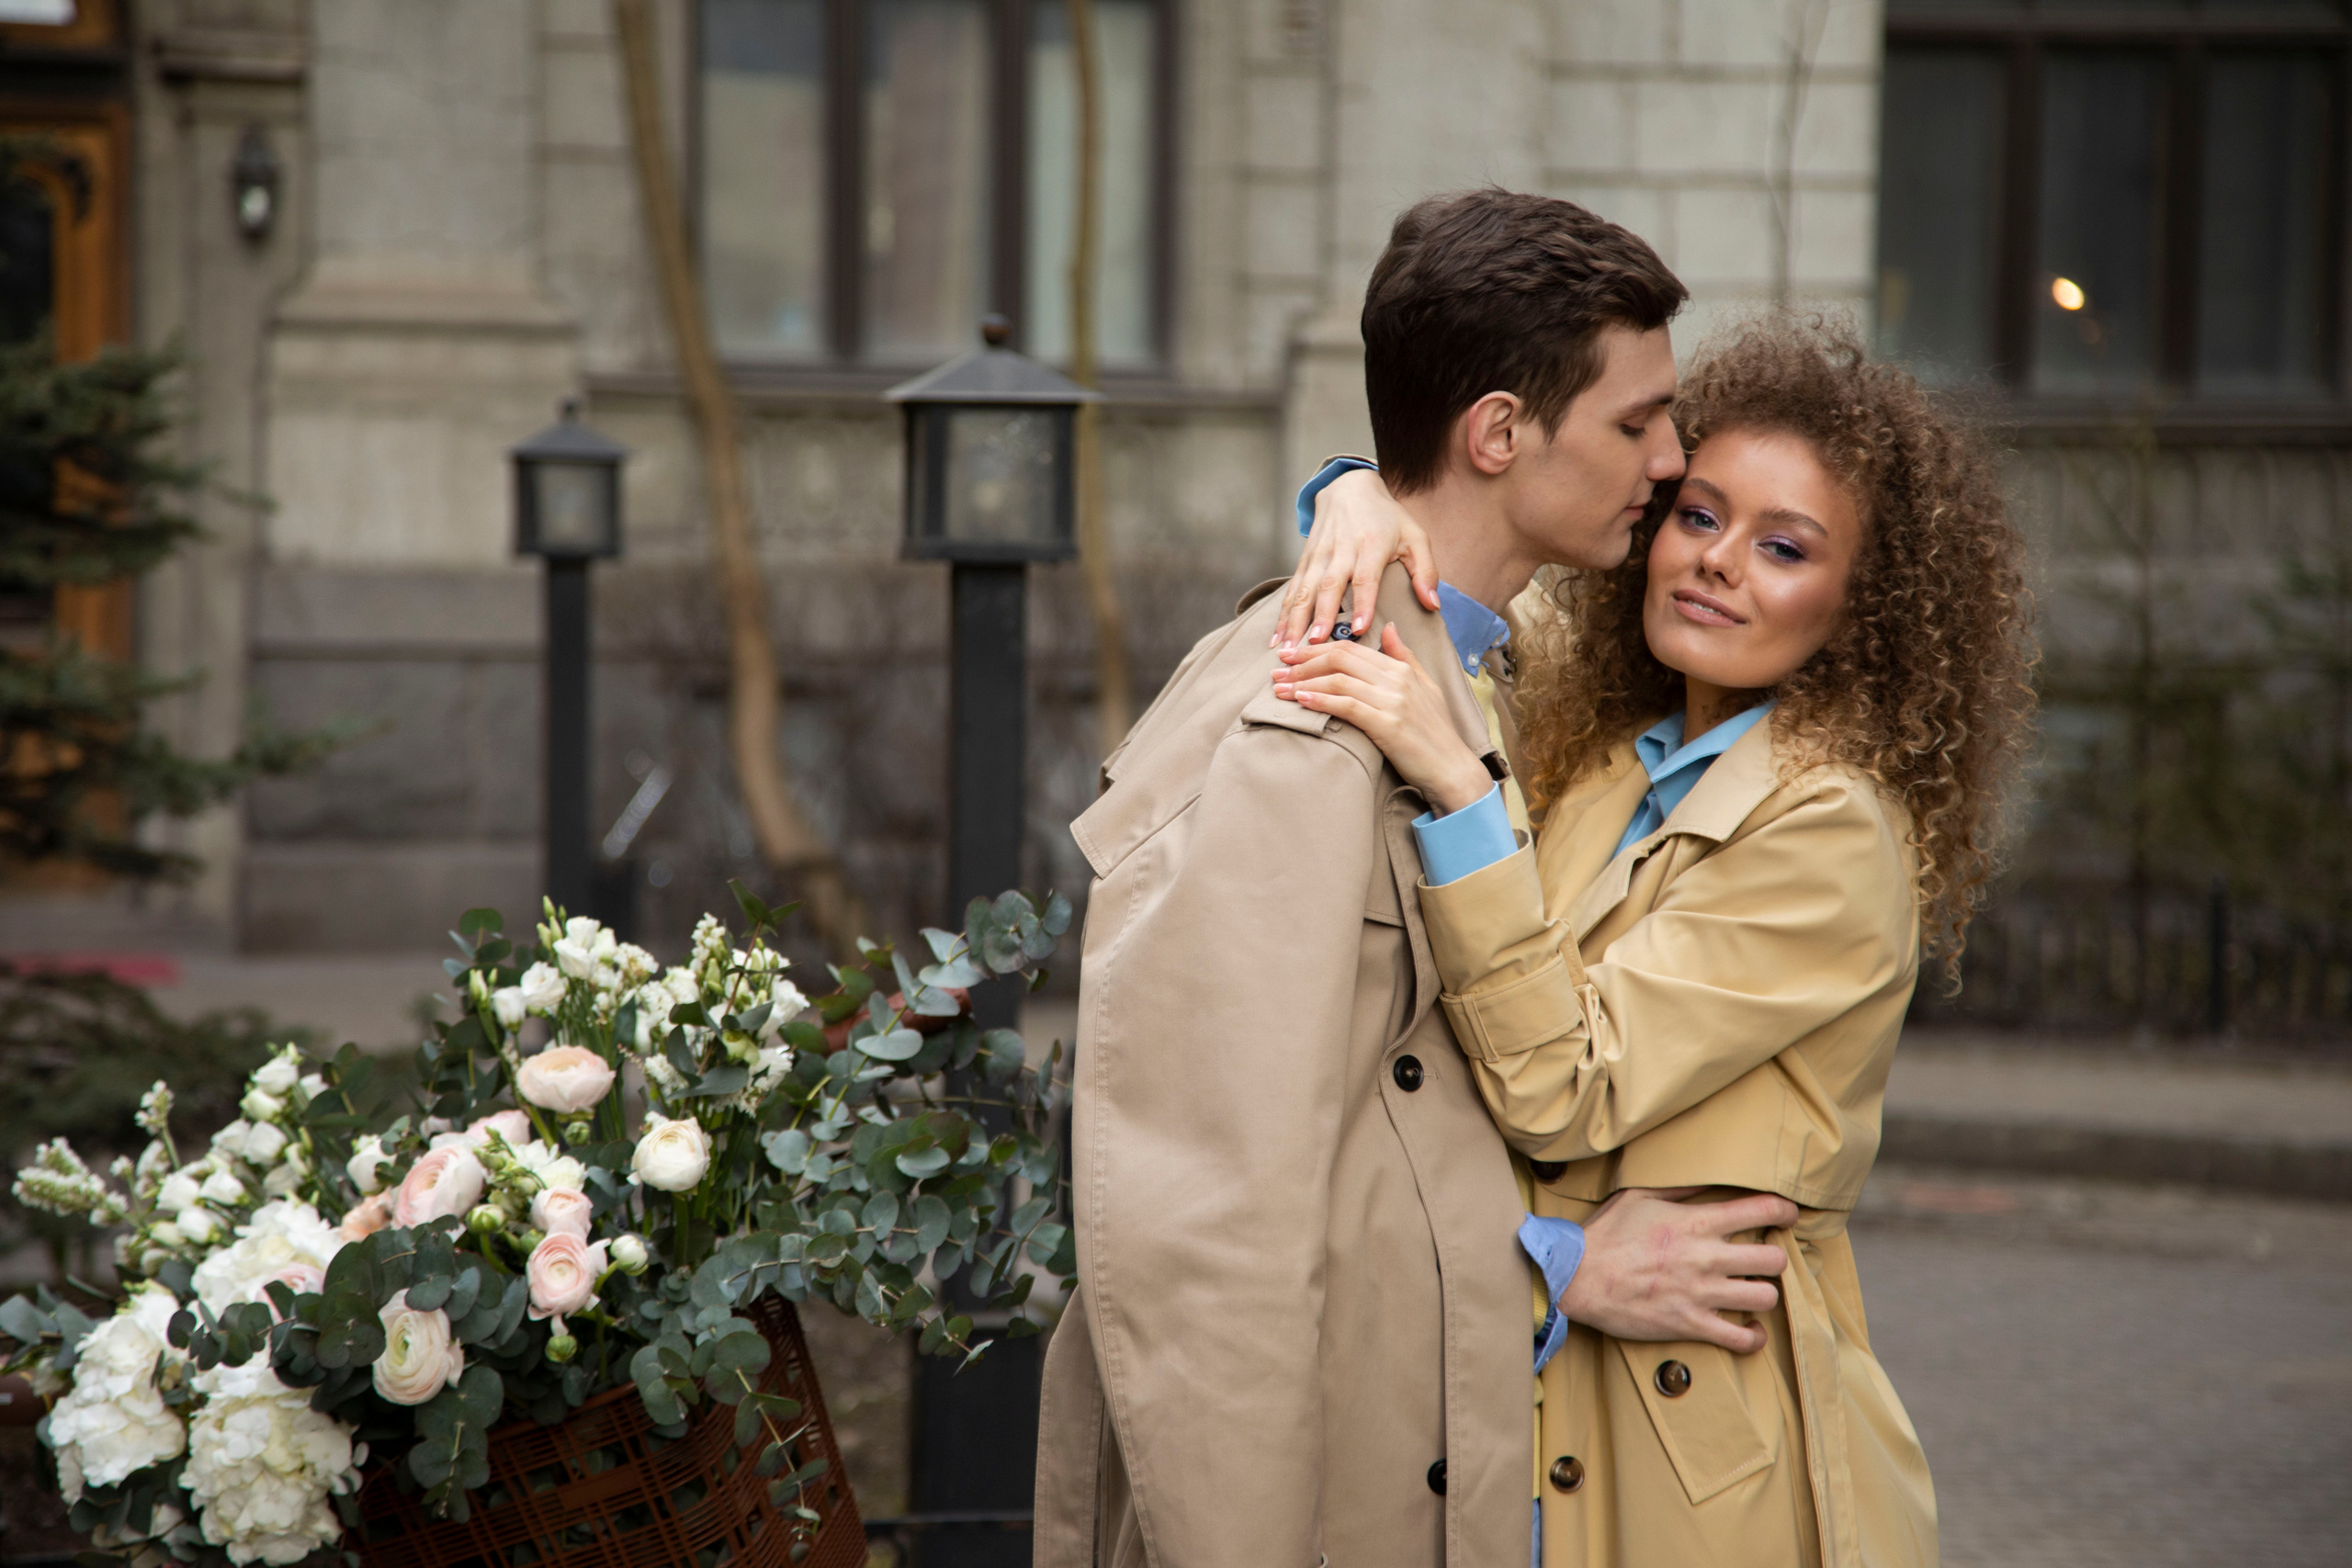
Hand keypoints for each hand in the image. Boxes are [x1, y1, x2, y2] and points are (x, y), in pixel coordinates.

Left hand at [1273, 624, 1492, 813]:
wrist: (1451, 768)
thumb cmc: (1435, 732)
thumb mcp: (1425, 686)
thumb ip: (1404, 656)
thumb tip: (1389, 628)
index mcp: (1402, 668)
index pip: (1351, 649)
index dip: (1317, 649)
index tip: (1292, 655)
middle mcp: (1397, 679)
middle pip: (1340, 658)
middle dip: (1303, 662)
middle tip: (1278, 670)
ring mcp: (1392, 701)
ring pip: (1338, 680)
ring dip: (1303, 682)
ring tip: (1280, 689)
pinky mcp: (1387, 725)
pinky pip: (1346, 705)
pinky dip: (1320, 700)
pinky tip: (1301, 701)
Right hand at [1275, 468, 1439, 648]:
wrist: (1349, 488)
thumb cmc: (1387, 518)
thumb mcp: (1415, 537)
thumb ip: (1426, 571)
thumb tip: (1432, 604)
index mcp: (1371, 545)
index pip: (1366, 577)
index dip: (1362, 603)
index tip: (1360, 629)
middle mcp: (1341, 549)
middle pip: (1328, 585)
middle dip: (1321, 616)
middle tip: (1316, 644)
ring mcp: (1320, 554)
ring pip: (1304, 589)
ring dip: (1295, 619)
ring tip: (1289, 648)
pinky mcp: (1305, 559)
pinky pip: (1292, 588)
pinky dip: (1283, 613)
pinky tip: (1277, 635)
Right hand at [1559, 1187, 1796, 1353]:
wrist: (1578, 1277)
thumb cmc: (1605, 1235)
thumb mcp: (1638, 1195)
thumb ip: (1677, 1187)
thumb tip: (1704, 1179)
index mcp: (1696, 1221)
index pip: (1763, 1210)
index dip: (1786, 1211)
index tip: (1788, 1215)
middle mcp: (1707, 1256)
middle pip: (1773, 1259)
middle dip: (1775, 1258)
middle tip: (1764, 1260)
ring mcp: (1701, 1293)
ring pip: (1764, 1297)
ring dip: (1763, 1295)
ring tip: (1752, 1292)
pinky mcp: (1691, 1324)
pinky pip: (1740, 1339)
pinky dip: (1752, 1338)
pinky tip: (1750, 1330)